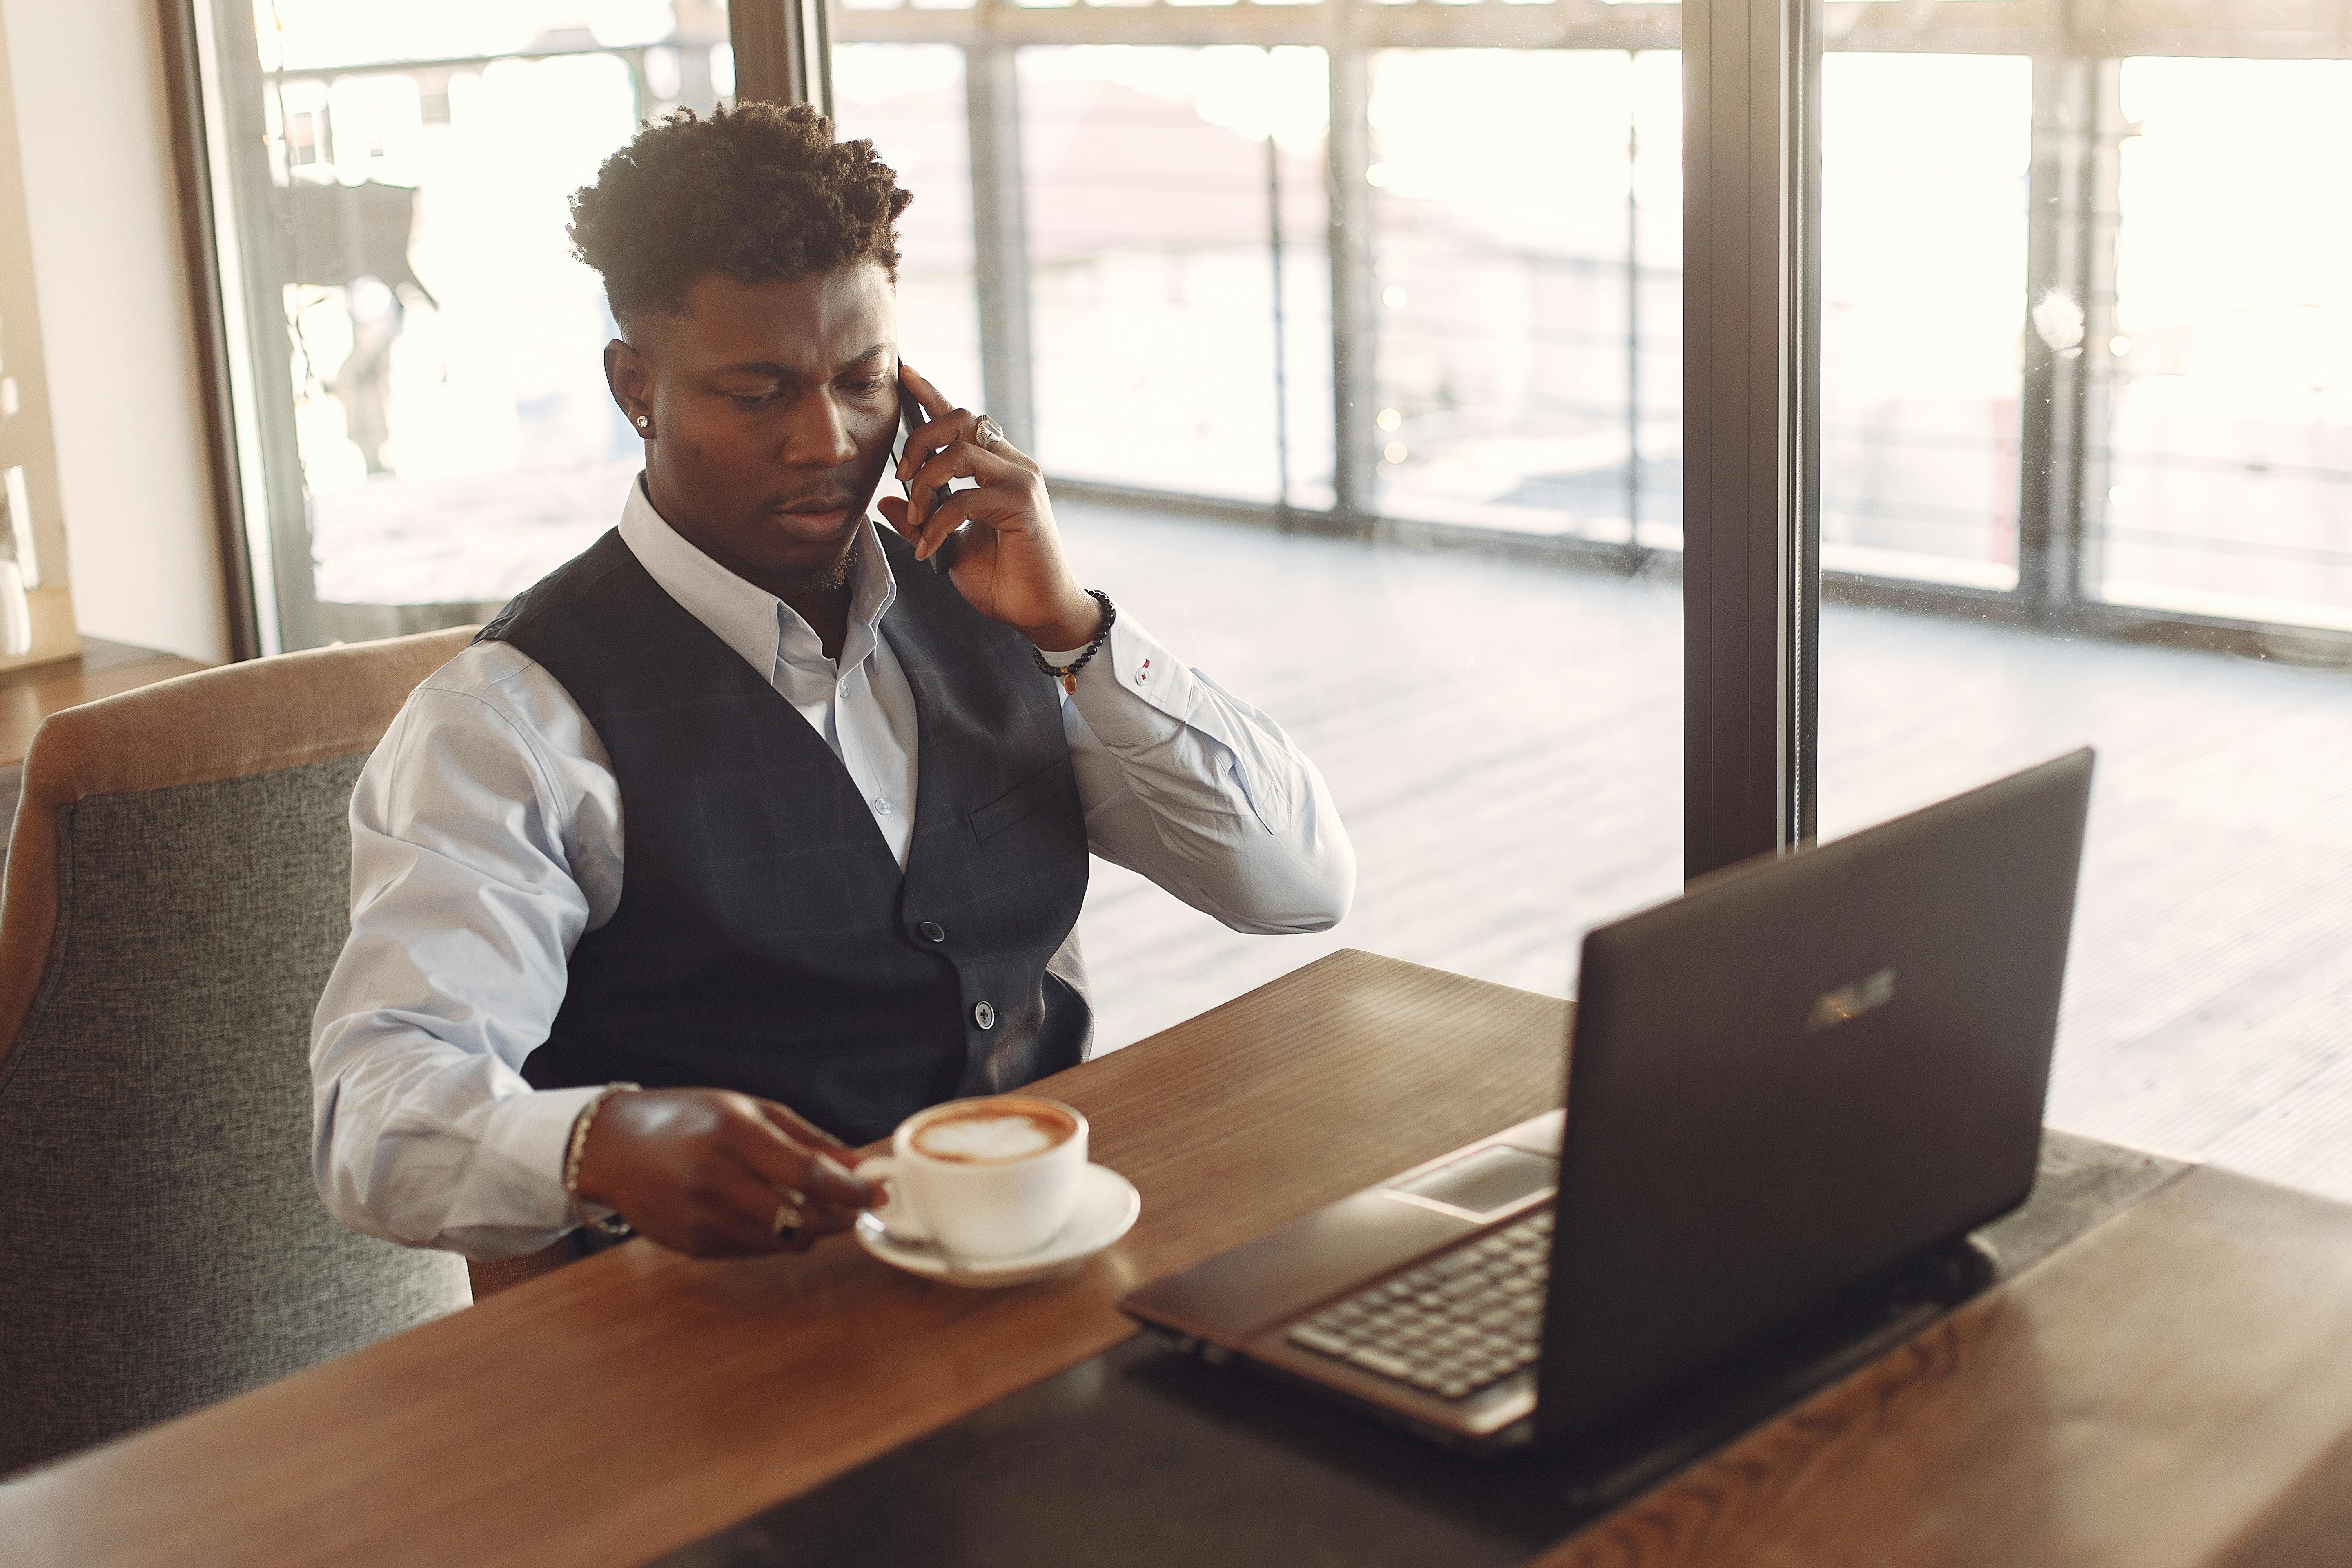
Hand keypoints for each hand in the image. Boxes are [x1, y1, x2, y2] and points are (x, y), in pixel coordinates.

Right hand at [571, 1088, 876, 1258]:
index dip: (852, 1189)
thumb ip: (808, 1139)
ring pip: (782, 1242)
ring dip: (812, 1231)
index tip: (878, 1192)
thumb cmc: (687, 1118)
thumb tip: (860, 1165)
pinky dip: (775, 1238)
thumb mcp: (749, 1110)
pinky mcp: (692, 1246)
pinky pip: (753, 1250)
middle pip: (801, 1218)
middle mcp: (715, 1180)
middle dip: (840, 1218)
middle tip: (858, 1207)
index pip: (810, 1174)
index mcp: (733, 1135)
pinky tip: (774, 1216)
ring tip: (820, 1210)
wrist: (613, 1147)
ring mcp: (701, 1218)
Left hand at [878, 363, 1103, 650]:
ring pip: (959, 452)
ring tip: (917, 520)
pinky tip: (928, 547)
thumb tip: (888, 501)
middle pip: (959, 421)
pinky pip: (964, 499)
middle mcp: (1012, 464)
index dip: (933, 394)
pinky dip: (937, 523)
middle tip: (900, 477)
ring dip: (924, 484)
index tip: (906, 374)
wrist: (1040, 612)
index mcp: (996, 468)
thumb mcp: (949, 546)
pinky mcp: (1022, 504)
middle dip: (918, 442)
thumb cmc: (1002, 579)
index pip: (962, 420)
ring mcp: (1020, 481)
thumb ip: (922, 519)